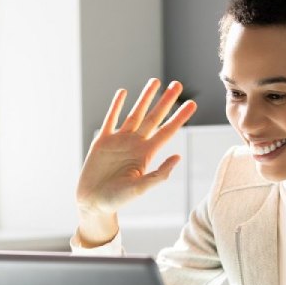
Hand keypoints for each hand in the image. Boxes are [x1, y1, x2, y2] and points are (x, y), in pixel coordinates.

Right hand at [75, 79, 196, 245]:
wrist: (93, 203)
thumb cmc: (117, 200)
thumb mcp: (140, 188)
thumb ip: (159, 174)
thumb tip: (178, 157)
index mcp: (146, 154)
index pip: (167, 131)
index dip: (180, 117)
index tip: (192, 103)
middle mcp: (135, 144)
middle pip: (154, 117)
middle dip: (166, 101)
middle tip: (178, 84)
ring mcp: (118, 140)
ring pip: (135, 113)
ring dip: (145, 98)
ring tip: (155, 81)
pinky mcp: (102, 141)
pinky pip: (110, 118)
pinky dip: (116, 105)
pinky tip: (123, 92)